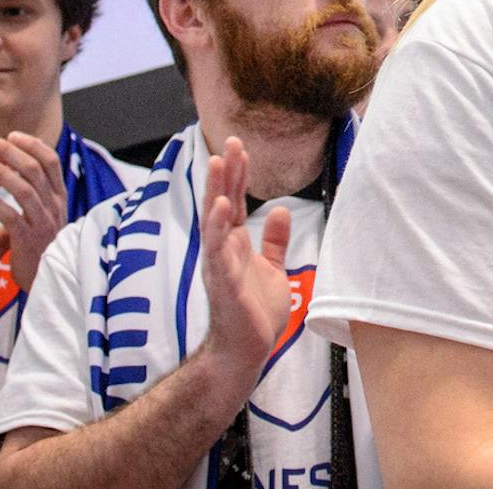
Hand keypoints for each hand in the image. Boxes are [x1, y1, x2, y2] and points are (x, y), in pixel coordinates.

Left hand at [0, 132, 67, 290]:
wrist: (47, 283)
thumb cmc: (43, 248)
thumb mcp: (47, 216)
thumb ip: (40, 194)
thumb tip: (29, 168)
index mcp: (60, 198)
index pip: (51, 161)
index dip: (31, 144)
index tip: (11, 135)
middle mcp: (56, 206)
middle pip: (34, 168)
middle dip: (8, 150)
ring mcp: (44, 222)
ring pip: (23, 187)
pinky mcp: (29, 240)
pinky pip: (9, 215)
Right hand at [197, 137, 294, 373]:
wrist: (245, 351)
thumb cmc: (255, 312)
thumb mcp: (273, 269)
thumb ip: (274, 241)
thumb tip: (278, 209)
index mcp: (235, 245)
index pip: (234, 202)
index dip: (237, 175)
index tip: (240, 147)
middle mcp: (223, 250)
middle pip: (222, 203)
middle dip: (226, 173)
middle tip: (230, 141)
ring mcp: (220, 265)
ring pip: (215, 221)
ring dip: (216, 191)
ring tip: (218, 163)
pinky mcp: (223, 282)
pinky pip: (218, 250)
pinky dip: (217, 227)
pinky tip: (219, 207)